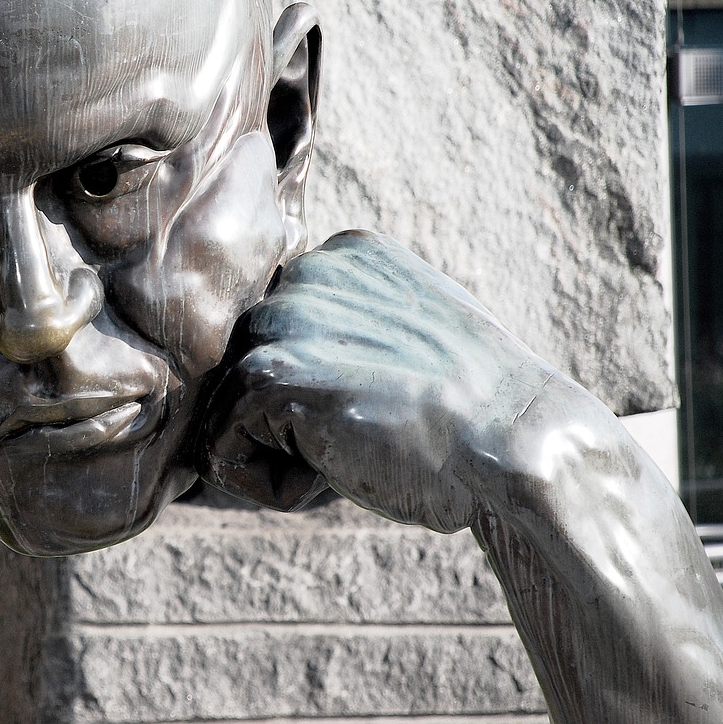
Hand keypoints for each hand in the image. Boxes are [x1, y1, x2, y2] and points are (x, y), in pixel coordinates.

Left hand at [198, 229, 555, 531]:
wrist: (517, 446)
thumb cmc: (472, 414)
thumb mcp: (409, 340)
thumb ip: (347, 332)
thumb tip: (273, 369)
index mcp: (343, 256)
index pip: (280, 341)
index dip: (325, 393)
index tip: (390, 400)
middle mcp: (306, 270)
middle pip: (248, 374)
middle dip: (294, 422)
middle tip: (378, 428)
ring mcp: (284, 316)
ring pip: (233, 413)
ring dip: (286, 453)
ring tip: (363, 443)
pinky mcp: (268, 371)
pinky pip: (224, 451)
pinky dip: (277, 484)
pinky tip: (343, 467)